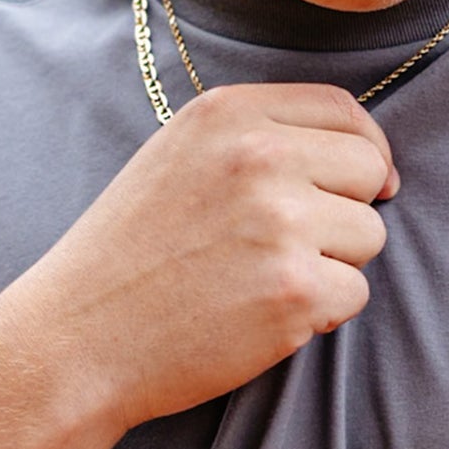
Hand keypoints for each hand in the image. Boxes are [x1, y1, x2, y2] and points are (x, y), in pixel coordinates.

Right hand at [21, 83, 398, 432]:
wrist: (78, 338)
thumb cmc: (130, 256)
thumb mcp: (179, 159)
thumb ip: (258, 140)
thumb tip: (371, 159)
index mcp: (229, 114)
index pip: (343, 111)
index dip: (363, 150)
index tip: (360, 186)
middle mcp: (259, 156)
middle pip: (368, 169)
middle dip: (346, 211)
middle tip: (289, 247)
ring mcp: (281, 224)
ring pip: (369, 236)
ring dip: (333, 265)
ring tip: (261, 282)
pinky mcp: (296, 290)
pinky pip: (355, 294)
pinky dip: (320, 314)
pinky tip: (261, 318)